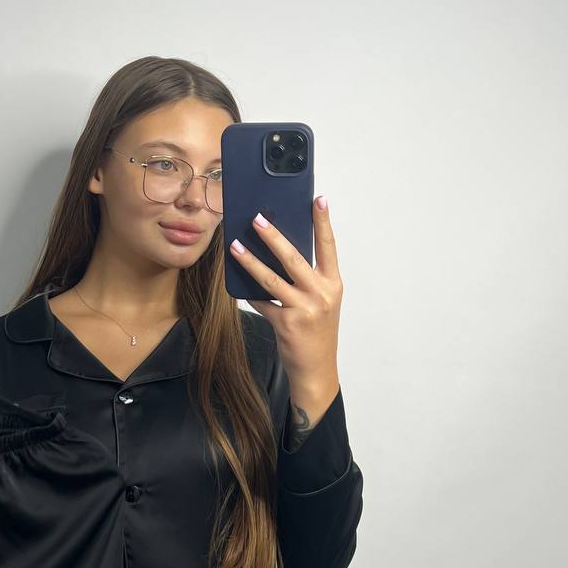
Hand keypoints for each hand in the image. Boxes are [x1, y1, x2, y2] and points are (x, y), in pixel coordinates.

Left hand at [232, 195, 341, 387]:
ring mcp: (303, 309)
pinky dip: (249, 293)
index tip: (318, 198)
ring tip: (235, 245)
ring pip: (271, 279)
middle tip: (256, 218)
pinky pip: (262, 302)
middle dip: (273, 236)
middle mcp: (321, 294)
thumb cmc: (316, 332)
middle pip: (294, 258)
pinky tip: (237, 282)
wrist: (317, 369)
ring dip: (250, 260)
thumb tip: (279, 251)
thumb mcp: (320, 302)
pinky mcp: (286, 324)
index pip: (328, 246)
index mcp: (332, 284)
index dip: (323, 222)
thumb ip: (306, 279)